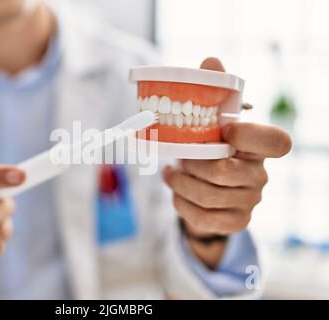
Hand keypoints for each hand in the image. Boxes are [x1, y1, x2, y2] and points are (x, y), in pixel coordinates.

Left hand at [162, 58, 291, 267]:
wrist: (206, 189)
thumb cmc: (209, 148)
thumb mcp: (211, 121)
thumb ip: (213, 91)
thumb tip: (211, 60)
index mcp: (260, 147)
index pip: (278, 142)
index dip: (249, 134)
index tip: (223, 129)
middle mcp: (260, 176)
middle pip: (222, 171)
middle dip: (191, 163)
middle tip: (178, 157)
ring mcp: (249, 202)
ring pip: (206, 195)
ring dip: (179, 182)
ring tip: (169, 172)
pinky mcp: (235, 223)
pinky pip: (201, 217)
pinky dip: (180, 203)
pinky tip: (176, 192)